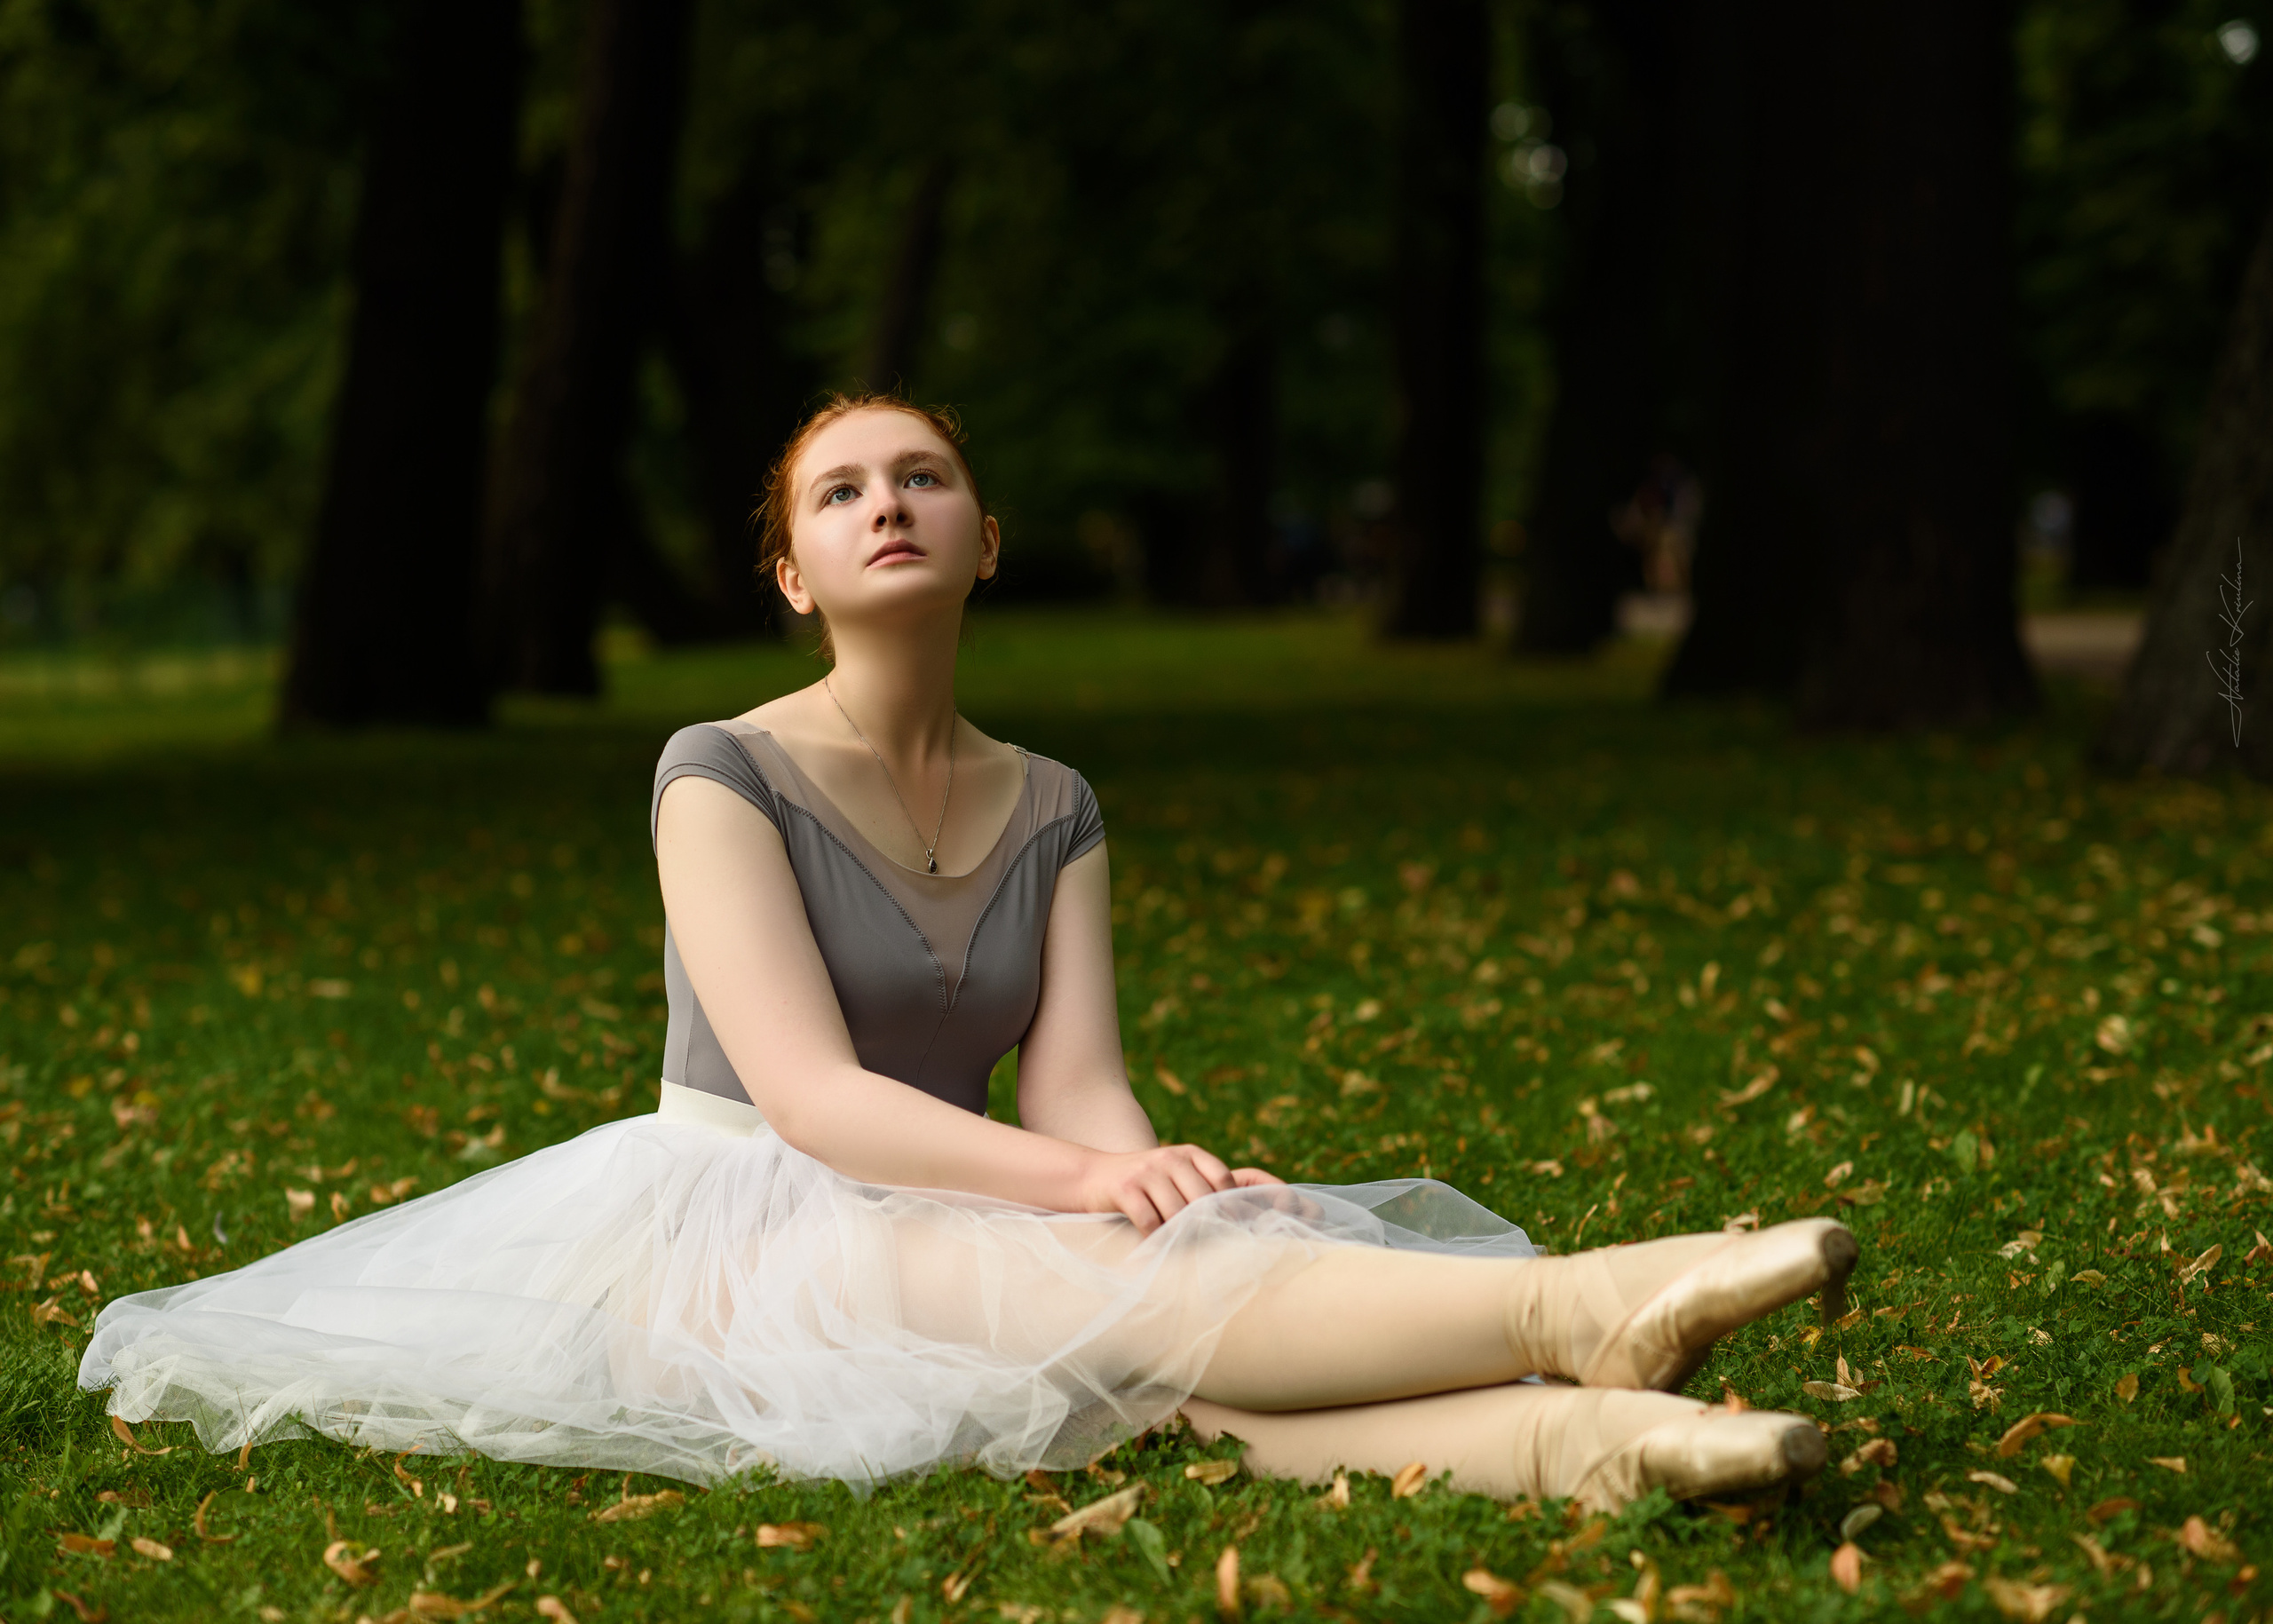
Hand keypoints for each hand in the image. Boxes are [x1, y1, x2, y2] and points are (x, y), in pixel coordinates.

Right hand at [1078, 1144, 1283, 1233]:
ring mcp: (1146, 1171)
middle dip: (1205, 1225)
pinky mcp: (1125, 1187)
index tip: (1233, 1228)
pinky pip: (1149, 1221)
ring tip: (1180, 1247)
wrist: (1093, 1175)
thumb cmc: (1144, 1182)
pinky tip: (1155, 1245)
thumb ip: (1200, 1186)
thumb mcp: (1174, 1172)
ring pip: (1176, 1213)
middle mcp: (1169, 1157)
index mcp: (1188, 1153)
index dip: (1229, 1205)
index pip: (1221, 1178)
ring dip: (1179, 1235)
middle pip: (1201, 1199)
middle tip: (1207, 1246)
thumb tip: (1237, 1218)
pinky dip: (1155, 1238)